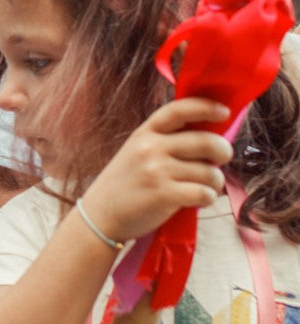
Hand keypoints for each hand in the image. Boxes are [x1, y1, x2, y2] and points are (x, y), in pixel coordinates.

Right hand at [80, 98, 232, 244]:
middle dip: (223, 151)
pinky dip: (208, 198)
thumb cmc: (125, 184)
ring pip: (210, 172)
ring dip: (215, 182)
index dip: (205, 107)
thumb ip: (165, 141)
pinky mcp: (164, 195)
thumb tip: (210, 138)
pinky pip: (204, 193)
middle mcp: (151, 148)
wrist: (100, 216)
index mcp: (145, 133)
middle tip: (222, 159)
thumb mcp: (137, 151)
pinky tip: (198, 200)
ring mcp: (156, 171)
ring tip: (204, 187)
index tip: (224, 112)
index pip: (179, 110)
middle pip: (205, 141)